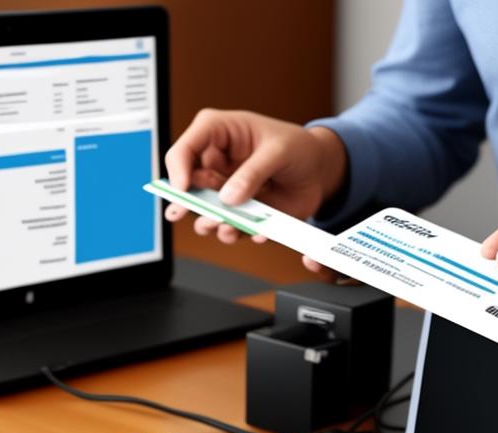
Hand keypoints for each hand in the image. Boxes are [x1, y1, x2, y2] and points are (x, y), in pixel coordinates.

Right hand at [164, 109, 346, 276]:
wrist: (319, 171)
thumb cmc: (297, 147)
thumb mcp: (279, 151)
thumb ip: (253, 172)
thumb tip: (229, 197)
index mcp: (218, 133)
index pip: (185, 149)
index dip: (178, 169)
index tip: (183, 189)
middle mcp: (216, 164)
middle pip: (189, 185)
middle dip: (192, 204)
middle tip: (201, 215)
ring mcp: (225, 190)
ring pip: (204, 211)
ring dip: (212, 224)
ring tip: (225, 227)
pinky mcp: (238, 212)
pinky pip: (229, 227)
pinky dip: (239, 233)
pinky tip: (257, 232)